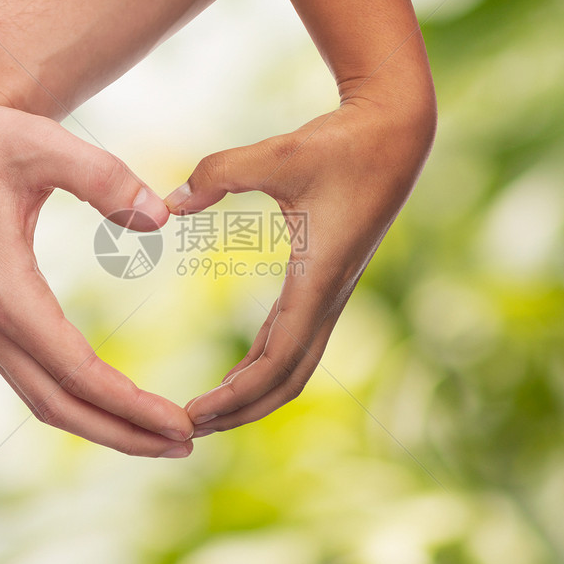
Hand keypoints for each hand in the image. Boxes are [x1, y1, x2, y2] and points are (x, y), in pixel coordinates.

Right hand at [0, 69, 194, 456]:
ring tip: (157, 435)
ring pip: (41, 397)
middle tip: (185, 444)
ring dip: (99, 423)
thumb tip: (162, 218)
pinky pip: (31, 374)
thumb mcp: (43, 143)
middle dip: (122, 431)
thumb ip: (105, 177)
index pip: (74, 369)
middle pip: (57, 402)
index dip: (129, 403)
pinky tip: (111, 398)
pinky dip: (75, 398)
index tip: (181, 424)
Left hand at [166, 91, 435, 435]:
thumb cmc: (342, 143)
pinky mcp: (325, 280)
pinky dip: (264, 363)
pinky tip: (238, 370)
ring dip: (253, 392)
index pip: (275, 361)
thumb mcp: (278, 154)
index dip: (234, 396)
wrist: (395, 133)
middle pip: (286, 379)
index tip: (191, 416)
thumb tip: (168, 203)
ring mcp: (330, 291)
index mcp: (317, 279)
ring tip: (208, 411)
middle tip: (188, 430)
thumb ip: (218, 173)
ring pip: (293, 364)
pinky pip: (294, 337)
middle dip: (240, 410)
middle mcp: (328, 296)